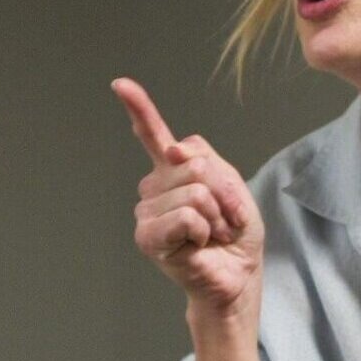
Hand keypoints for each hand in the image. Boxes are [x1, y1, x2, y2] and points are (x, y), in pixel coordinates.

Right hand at [112, 77, 265, 320]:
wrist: (238, 275)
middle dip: (223, 193)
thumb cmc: (235, 235)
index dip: (139, 108)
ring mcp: (148, 212)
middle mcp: (155, 187)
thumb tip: (171, 150)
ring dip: (216, 216)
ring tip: (213, 234)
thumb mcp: (233, 187)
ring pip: (194, 191)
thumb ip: (206, 160)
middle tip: (224, 220)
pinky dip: (204, 230)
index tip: (121, 85)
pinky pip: (186, 215)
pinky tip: (199, 244)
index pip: (153, 134)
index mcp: (174, 171)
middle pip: (194, 164)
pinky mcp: (148, 237)